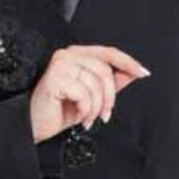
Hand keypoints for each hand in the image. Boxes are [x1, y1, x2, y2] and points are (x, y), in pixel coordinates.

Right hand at [29, 44, 149, 140]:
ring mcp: (61, 64)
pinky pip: (84, 94)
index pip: (108, 53)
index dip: (128, 62)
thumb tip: (133, 73)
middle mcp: (68, 55)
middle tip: (104, 115)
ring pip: (96, 84)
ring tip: (88, 117)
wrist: (35, 126)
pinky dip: (85, 110)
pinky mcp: (55, 77)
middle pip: (105, 71)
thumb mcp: (92, 97)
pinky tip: (77, 116)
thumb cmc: (58, 111)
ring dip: (96, 108)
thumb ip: (111, 83)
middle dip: (109, 98)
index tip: (143, 72)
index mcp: (78, 56)